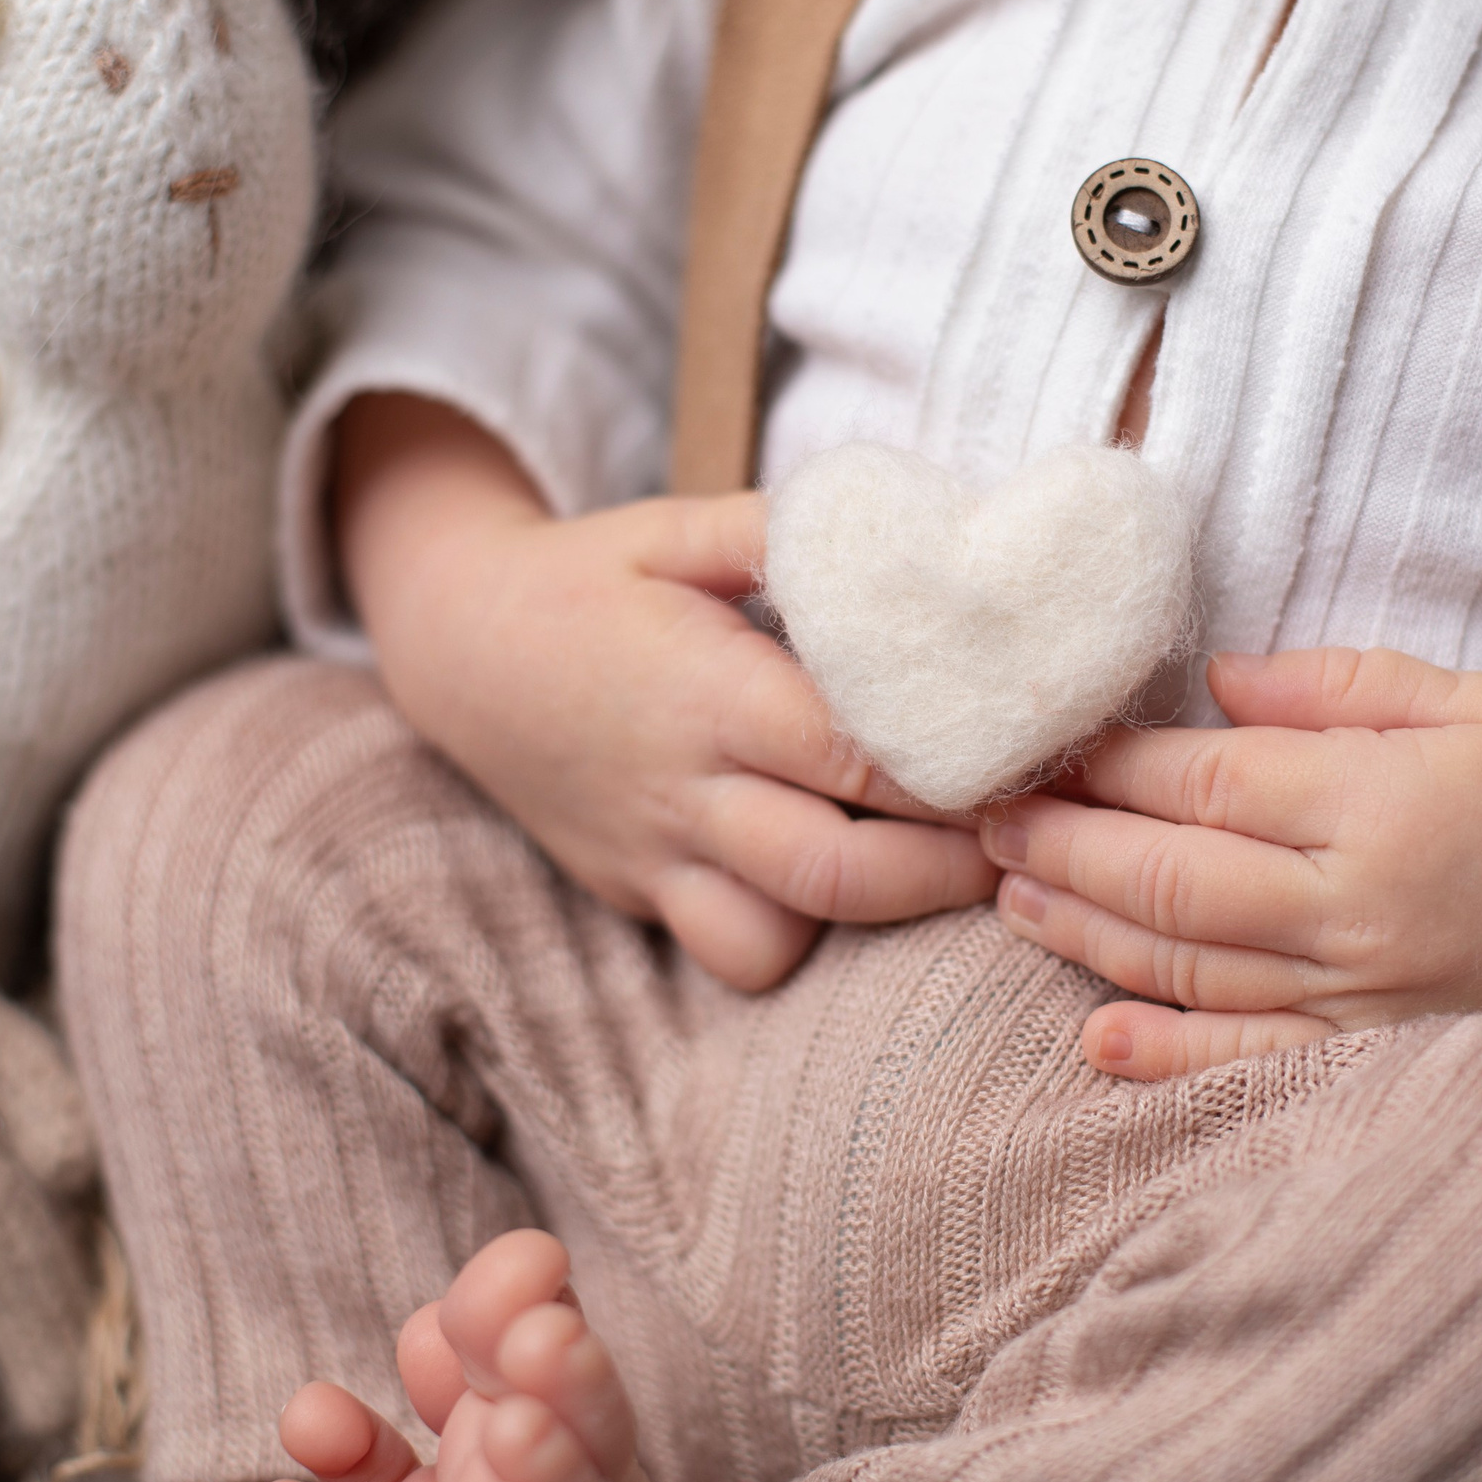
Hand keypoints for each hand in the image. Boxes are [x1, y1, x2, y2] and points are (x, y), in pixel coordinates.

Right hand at [337, 394, 995, 991]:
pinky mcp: (640, 894)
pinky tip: (840, 892)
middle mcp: (684, 785)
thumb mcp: (677, 527)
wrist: (453, 648)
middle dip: (949, 868)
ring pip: (785, 930)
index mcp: (708, 689)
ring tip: (952, 869)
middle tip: (1023, 837)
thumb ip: (789, 533)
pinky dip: (797, 940)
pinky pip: (733, 953)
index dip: (954, 771)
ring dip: (877, 916)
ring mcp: (656, 853)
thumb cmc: (587, 579)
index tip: (1028, 762)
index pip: (855, 753)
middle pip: (840, 867)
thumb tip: (913, 532)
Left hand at [980, 647, 1481, 1078]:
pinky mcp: (1370, 1058)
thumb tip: (1211, 678)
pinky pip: (1248, 1063)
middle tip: (979, 810)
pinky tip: (1091, 1034)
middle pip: (1169, 878)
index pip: (1203, 780)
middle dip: (1060, 840)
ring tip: (1006, 888)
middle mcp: (1358, 907)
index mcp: (1377, 802)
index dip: (1106, 763)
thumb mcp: (1464, 699)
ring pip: (1186, 968)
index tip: (1040, 740)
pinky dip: (1164, 1054)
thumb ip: (1335, 683)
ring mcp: (1361, 996)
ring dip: (1080, 930)